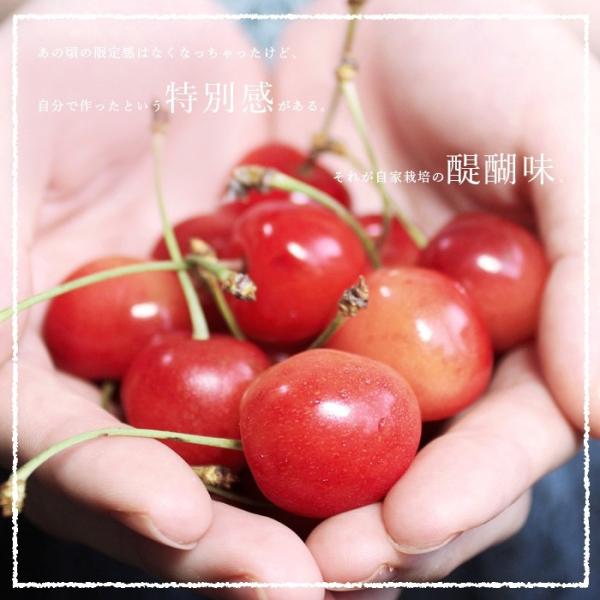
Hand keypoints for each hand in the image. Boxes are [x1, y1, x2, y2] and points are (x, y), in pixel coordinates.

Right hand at [0, 1, 323, 595]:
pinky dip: (365, 407)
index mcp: (55, 355)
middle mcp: (143, 370)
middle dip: (232, 536)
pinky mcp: (292, 310)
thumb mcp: (4, 163)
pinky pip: (332, 366)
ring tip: (376, 545)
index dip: (116, 487)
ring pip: (265, 443)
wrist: (149, 41)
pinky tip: (412, 440)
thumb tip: (6, 400)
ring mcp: (222, 346)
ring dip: (315, 499)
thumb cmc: (46, 84)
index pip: (71, 444)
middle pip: (180, 473)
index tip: (176, 518)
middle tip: (297, 587)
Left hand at [276, 0, 597, 587]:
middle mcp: (435, 340)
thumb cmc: (492, 50)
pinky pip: (261, 363)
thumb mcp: (565, 136)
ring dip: (303, 489)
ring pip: (336, 431)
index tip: (410, 527)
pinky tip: (204, 449)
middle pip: (415, 454)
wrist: (389, 6)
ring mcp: (358, 325)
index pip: (505, 433)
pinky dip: (239, 409)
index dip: (466, 487)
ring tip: (260, 539)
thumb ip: (596, 266)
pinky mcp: (287, 296)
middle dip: (377, 516)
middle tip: (327, 565)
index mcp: (516, 324)